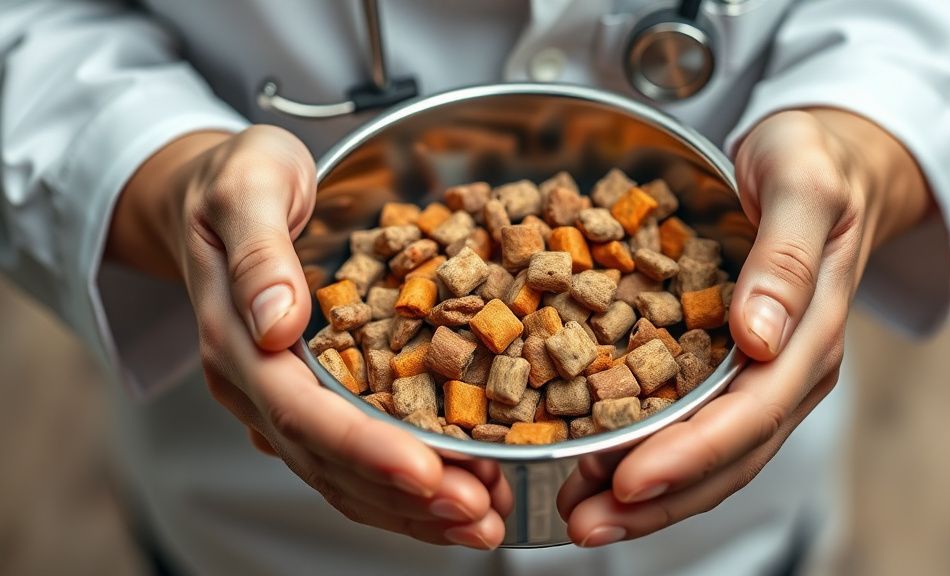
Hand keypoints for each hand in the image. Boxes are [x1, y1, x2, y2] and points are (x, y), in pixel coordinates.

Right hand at [107, 125, 509, 548]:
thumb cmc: (239, 179)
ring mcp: (280, 399)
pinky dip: (404, 488)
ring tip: (484, 520)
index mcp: (238, 339)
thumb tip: (278, 323)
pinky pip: (352, 460)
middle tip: (481, 513)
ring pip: (342, 476)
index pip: (303, 411)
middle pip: (328, 460)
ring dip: (413, 508)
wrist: (215, 194)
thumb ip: (259, 252)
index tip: (431, 472)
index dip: (367, 448)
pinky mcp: (309, 400)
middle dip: (407, 495)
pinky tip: (456, 497)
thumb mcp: (250, 186)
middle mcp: (256, 384)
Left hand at [556, 109, 932, 545]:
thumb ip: (786, 258)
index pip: (749, 414)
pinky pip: (687, 423)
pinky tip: (594, 467)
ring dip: (644, 494)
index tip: (629, 481)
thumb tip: (758, 338)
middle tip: (584, 525)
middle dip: (657, 498)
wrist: (825, 161)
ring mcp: (757, 374)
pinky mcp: (726, 366)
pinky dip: (643, 452)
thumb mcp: (803, 186)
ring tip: (579, 516)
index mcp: (808, 334)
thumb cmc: (812, 162)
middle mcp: (785, 368)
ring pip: (705, 455)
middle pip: (726, 456)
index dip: (690, 454)